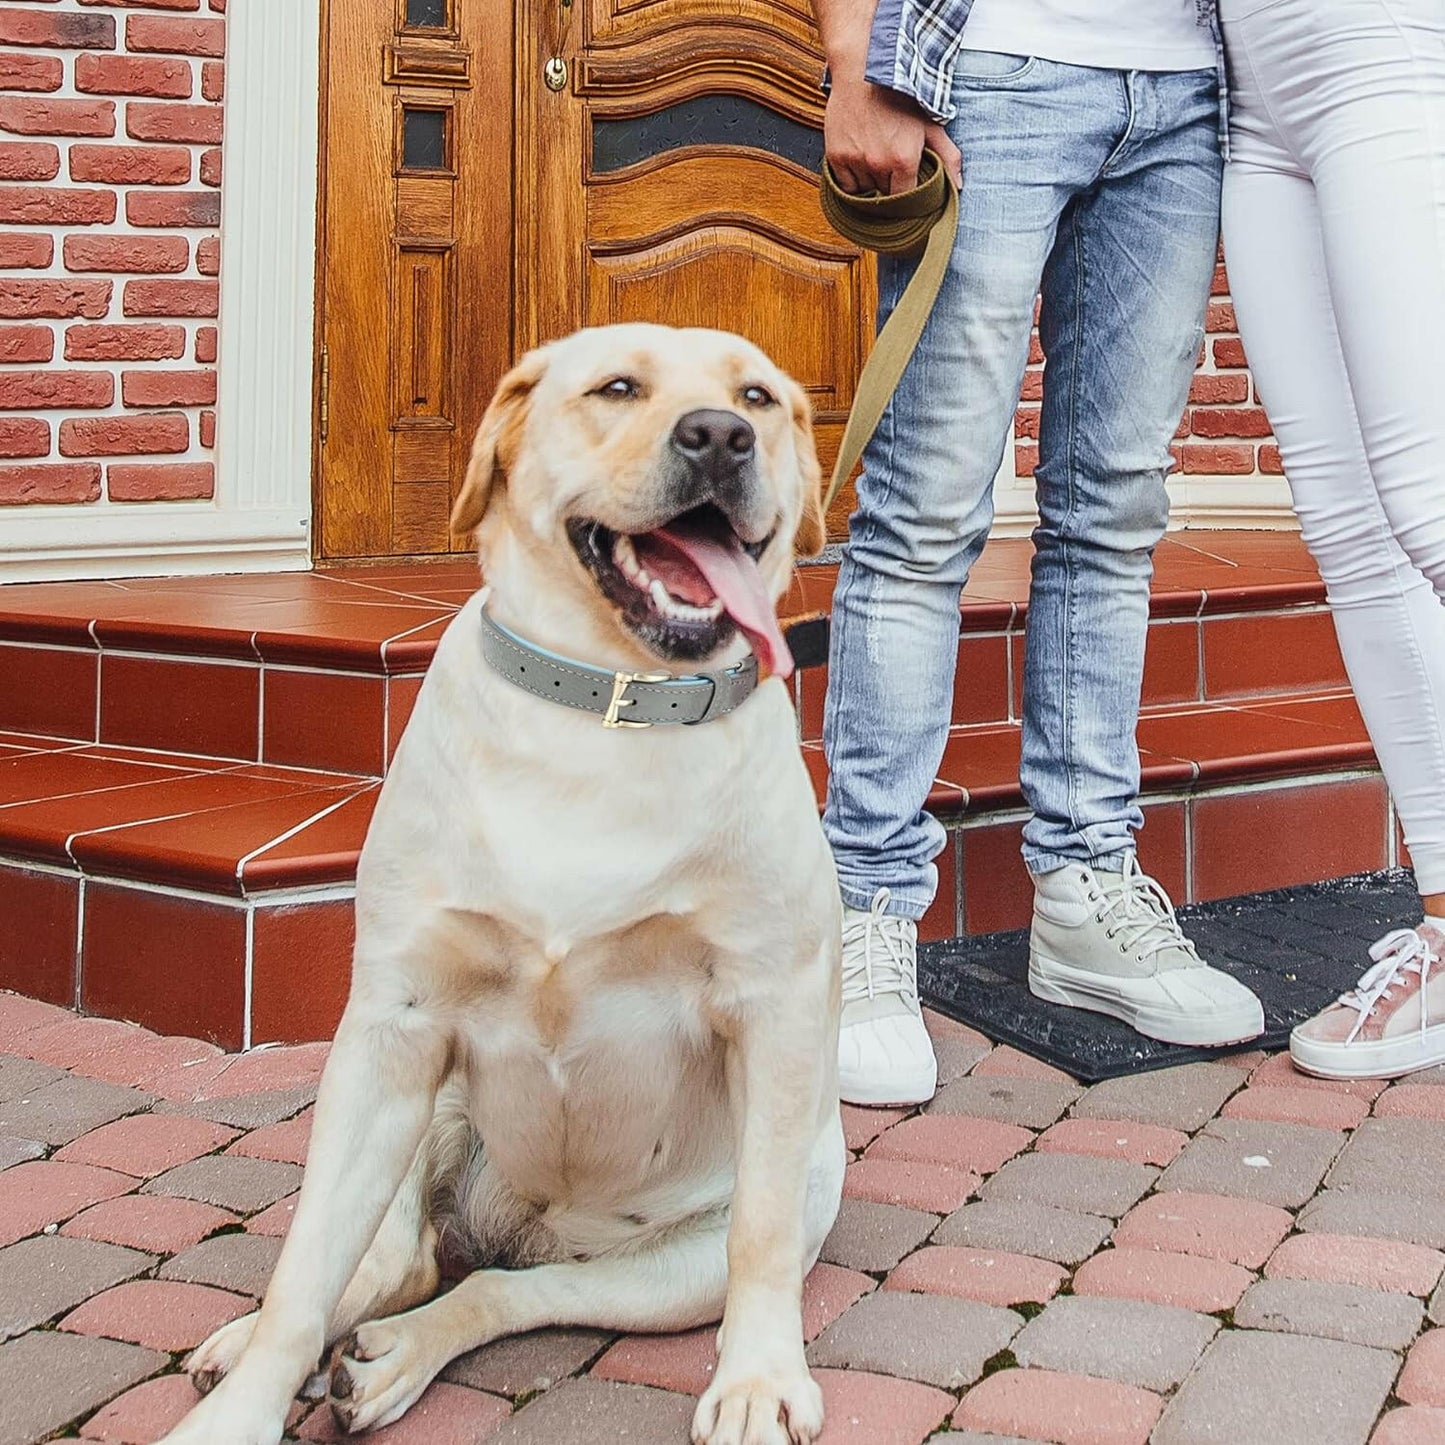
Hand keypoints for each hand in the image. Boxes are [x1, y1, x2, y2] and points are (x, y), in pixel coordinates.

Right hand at [824, 76, 962, 195]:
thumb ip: (947, 156)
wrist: (863, 71)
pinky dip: (853, 182)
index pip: (905, 199)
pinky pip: (845, 186)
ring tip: (876, 164)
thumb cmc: (899, 95)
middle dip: (890, 189)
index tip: (908, 190)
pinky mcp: (836, 157)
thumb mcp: (930, 122)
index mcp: (903, 159)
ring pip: (865, 192)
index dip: (908, 198)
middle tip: (892, 173)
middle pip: (885, 196)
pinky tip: (861, 165)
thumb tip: (959, 186)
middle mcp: (877, 164)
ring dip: (871, 185)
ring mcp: (855, 161)